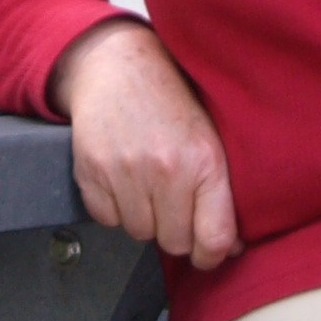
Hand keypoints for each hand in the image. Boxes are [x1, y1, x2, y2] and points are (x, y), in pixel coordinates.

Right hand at [52, 20, 240, 271]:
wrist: (118, 66)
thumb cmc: (170, 102)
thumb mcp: (208, 139)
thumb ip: (220, 194)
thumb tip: (228, 249)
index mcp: (205, 161)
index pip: (212, 239)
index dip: (211, 255)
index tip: (206, 252)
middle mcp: (166, 169)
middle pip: (173, 243)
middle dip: (174, 231)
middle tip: (172, 203)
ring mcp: (126, 171)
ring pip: (139, 232)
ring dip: (143, 217)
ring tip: (146, 184)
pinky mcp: (91, 171)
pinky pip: (106, 219)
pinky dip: (114, 207)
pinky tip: (122, 178)